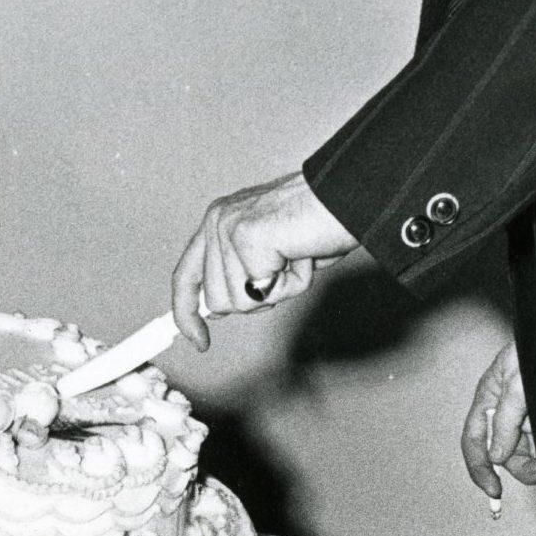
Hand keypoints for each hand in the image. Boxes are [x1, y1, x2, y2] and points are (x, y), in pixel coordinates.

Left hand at [171, 171, 357, 348]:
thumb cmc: (320, 221)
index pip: (186, 275)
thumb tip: (217, 309)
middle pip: (217, 301)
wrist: (349, 194)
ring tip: (297, 255)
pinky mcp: (245, 237)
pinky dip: (292, 284)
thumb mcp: (270, 251)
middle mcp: (217, 220)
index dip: (186, 312)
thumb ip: (241, 274)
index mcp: (219, 219)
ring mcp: (228, 227)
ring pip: (239, 302)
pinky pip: (263, 293)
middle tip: (288, 263)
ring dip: (278, 289)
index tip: (198, 340)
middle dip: (257, 297)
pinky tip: (302, 254)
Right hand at [460, 339, 535, 507]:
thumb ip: (504, 420)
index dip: (479, 468)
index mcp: (488, 400)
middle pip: (501, 452)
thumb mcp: (516, 384)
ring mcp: (523, 417)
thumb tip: (495, 456)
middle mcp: (503, 411)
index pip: (474, 441)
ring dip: (535, 457)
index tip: (494, 490)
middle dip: (518, 463)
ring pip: (523, 452)